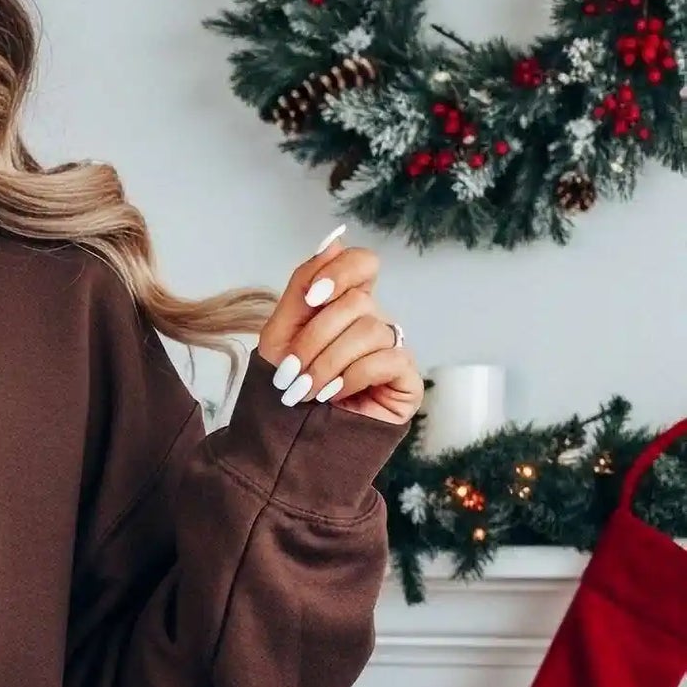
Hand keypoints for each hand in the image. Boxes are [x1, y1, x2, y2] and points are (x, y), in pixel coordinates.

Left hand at [255, 229, 421, 426]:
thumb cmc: (284, 390)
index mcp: (345, 307)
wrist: (286, 446)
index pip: (362, 264)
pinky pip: (387, 359)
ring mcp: (392, 351)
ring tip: (305, 393)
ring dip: (326, 364)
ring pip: (369, 331)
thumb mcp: (280, 335)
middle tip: (290, 373)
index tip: (309, 300)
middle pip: (357, 302)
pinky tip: (334, 396)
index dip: (339, 273)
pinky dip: (352, 377)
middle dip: (314, 338)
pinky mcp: (406, 382)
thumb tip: (334, 241)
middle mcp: (373, 323)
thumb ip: (303, 286)